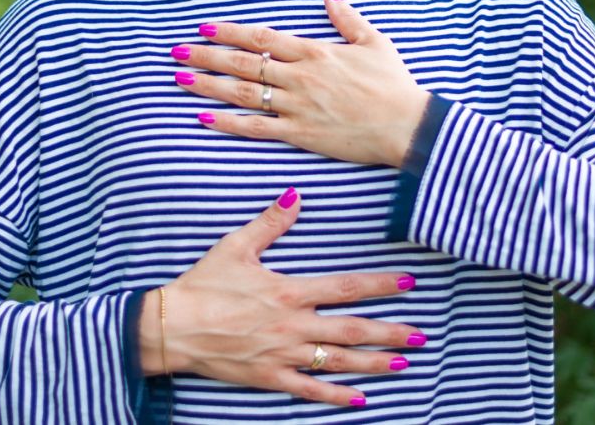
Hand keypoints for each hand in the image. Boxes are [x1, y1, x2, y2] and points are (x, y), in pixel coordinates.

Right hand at [140, 187, 426, 407]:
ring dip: (374, 363)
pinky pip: (309, 389)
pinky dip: (336, 396)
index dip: (380, 285)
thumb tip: (296, 195)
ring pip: (338, 362)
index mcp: (289, 292)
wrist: (173, 326)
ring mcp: (283, 354)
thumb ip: (270, 222)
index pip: (345, 287)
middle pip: (352, 330)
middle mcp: (293, 325)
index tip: (408, 283)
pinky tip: (361, 399)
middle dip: (390, 332)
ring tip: (403, 364)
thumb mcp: (236, 246)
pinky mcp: (270, 377)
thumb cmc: (203, 284)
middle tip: (421, 335)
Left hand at [171, 0, 431, 167]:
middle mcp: (300, 76)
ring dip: (209, 84)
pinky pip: (256, 128)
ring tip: (180, 78)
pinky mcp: (300, 134)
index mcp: (315, 52)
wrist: (407, 125)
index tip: (205, 26)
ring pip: (243, 92)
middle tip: (177, 50)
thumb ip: (346, 18)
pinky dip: (228, 123)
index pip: (262, 38)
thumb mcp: (374, 42)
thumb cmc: (394, 84)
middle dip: (207, 54)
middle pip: (244, 62)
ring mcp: (297, 105)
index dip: (230, 31)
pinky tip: (204, 118)